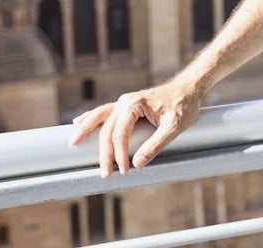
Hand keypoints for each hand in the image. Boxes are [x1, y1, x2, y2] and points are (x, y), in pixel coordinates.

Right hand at [68, 80, 201, 177]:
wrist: (190, 89)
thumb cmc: (184, 105)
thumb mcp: (174, 127)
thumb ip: (156, 144)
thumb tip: (137, 163)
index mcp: (134, 105)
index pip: (120, 134)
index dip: (120, 154)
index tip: (125, 170)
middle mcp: (125, 102)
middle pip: (107, 130)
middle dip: (104, 153)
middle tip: (104, 174)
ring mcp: (125, 102)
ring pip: (99, 117)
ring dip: (86, 130)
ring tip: (73, 142)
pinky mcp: (128, 105)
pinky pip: (105, 112)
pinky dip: (92, 118)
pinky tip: (79, 122)